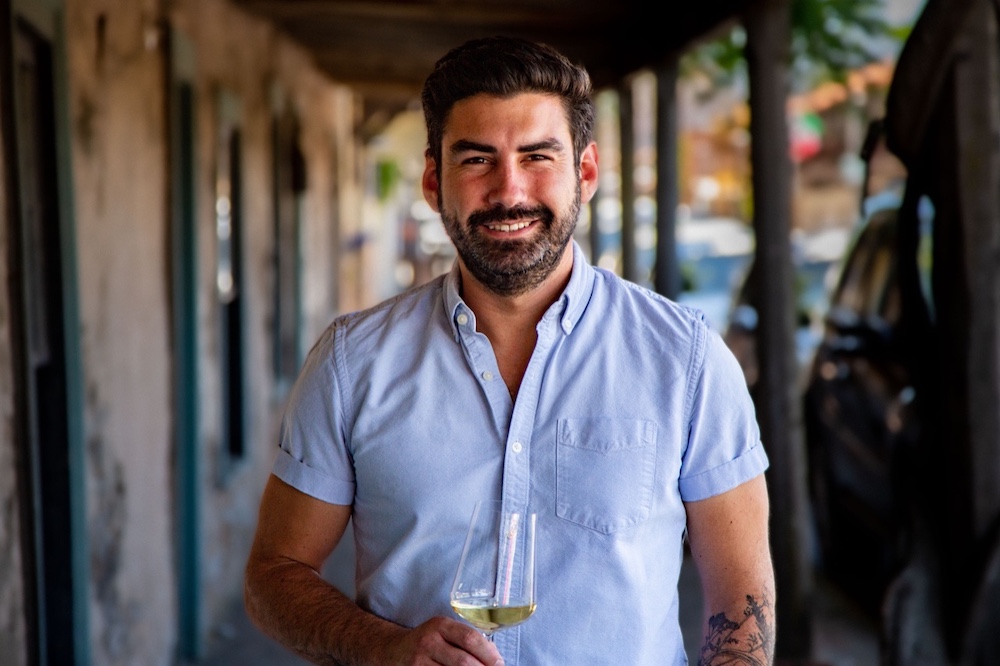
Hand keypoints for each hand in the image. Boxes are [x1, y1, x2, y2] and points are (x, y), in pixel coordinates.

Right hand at [374, 616, 503, 665]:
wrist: (390, 650)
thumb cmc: (426, 642)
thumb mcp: (442, 632)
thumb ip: (464, 640)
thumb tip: (495, 658)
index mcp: (440, 625)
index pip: (470, 638)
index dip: (489, 653)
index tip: (500, 663)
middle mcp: (428, 641)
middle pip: (463, 662)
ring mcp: (419, 661)